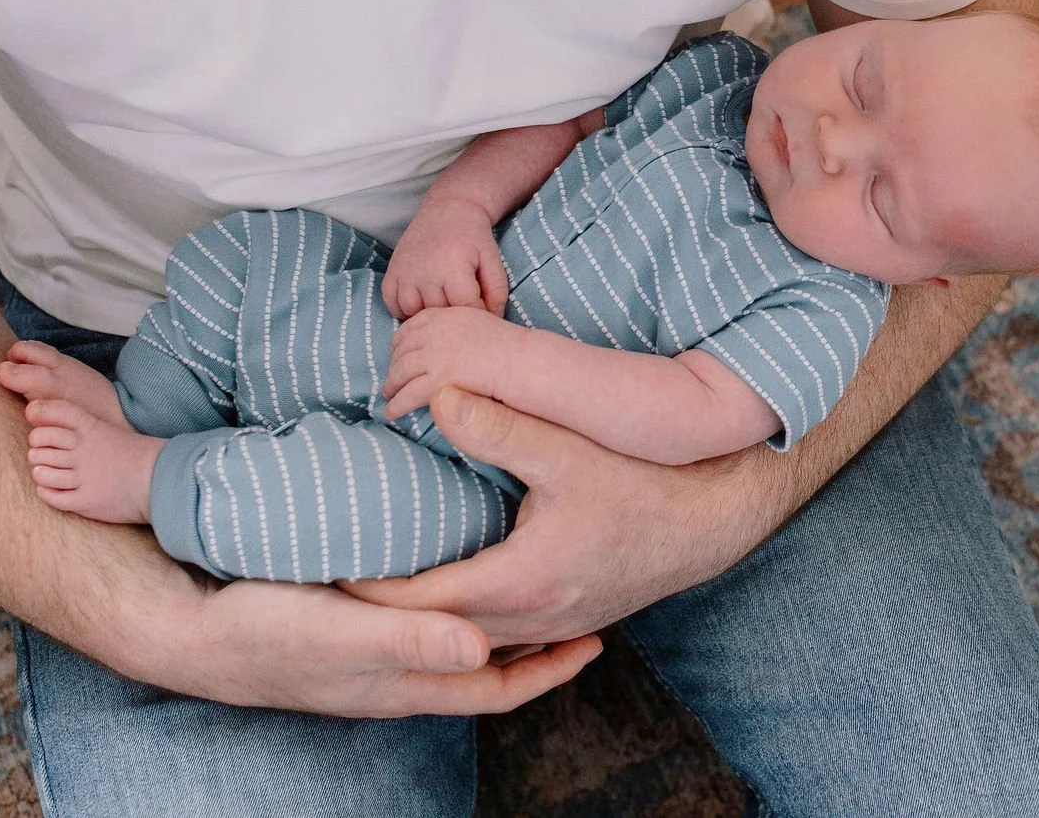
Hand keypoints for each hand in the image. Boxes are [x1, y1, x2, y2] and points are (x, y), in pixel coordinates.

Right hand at [128, 570, 601, 716]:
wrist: (186, 627)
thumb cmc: (262, 629)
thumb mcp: (339, 632)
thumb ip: (408, 639)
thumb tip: (482, 651)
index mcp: (402, 682)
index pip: (495, 689)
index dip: (549, 670)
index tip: (598, 642)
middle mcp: (394, 673)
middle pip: (483, 671)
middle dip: (535, 646)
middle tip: (582, 608)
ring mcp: (370, 652)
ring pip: (453, 644)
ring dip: (497, 622)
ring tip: (534, 585)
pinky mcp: (348, 623)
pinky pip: (421, 618)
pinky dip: (454, 599)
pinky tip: (456, 563)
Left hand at [343, 387, 794, 645]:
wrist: (712, 523)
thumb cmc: (645, 484)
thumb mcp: (570, 448)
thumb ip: (501, 425)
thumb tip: (436, 399)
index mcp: (521, 581)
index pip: (416, 603)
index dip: (365, 585)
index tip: (326, 557)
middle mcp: (530, 619)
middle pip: (431, 632)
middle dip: (381, 608)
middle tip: (334, 571)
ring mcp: (549, 629)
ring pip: (463, 639)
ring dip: (421, 618)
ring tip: (379, 581)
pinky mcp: (563, 623)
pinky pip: (494, 637)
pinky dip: (459, 621)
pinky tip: (444, 591)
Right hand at [383, 199, 508, 319]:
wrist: (447, 210)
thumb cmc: (472, 237)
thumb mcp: (492, 259)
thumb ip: (497, 291)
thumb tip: (493, 318)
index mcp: (453, 269)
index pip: (465, 309)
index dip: (477, 312)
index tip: (480, 304)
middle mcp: (426, 274)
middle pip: (440, 313)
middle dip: (454, 313)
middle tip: (461, 301)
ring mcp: (405, 274)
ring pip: (414, 313)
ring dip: (428, 313)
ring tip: (441, 302)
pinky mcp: (391, 273)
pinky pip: (392, 305)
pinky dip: (404, 309)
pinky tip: (420, 300)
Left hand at [384, 305, 520, 419]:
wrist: (519, 360)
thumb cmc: (505, 345)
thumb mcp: (475, 321)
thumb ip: (453, 327)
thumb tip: (438, 341)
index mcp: (443, 316)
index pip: (410, 329)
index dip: (399, 344)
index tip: (397, 355)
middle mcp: (434, 333)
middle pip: (402, 351)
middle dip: (393, 366)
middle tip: (391, 379)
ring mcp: (434, 357)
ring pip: (400, 373)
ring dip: (391, 386)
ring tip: (389, 395)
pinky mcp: (437, 381)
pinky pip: (408, 395)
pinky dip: (397, 405)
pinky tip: (391, 412)